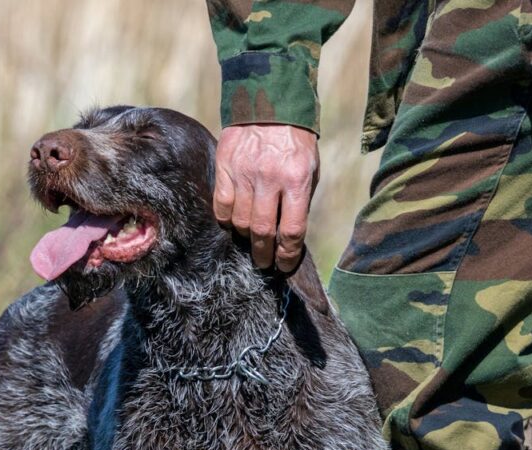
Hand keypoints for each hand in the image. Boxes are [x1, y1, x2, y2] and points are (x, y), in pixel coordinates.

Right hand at [213, 124, 318, 272]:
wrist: (269, 100)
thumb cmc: (295, 140)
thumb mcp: (310, 167)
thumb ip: (300, 200)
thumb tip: (289, 236)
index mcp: (297, 179)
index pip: (291, 230)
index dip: (287, 255)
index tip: (283, 266)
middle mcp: (270, 178)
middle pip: (263, 231)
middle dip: (264, 254)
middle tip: (264, 262)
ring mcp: (244, 173)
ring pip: (240, 221)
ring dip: (245, 238)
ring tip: (250, 241)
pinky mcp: (225, 166)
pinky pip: (222, 205)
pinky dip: (227, 220)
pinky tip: (233, 222)